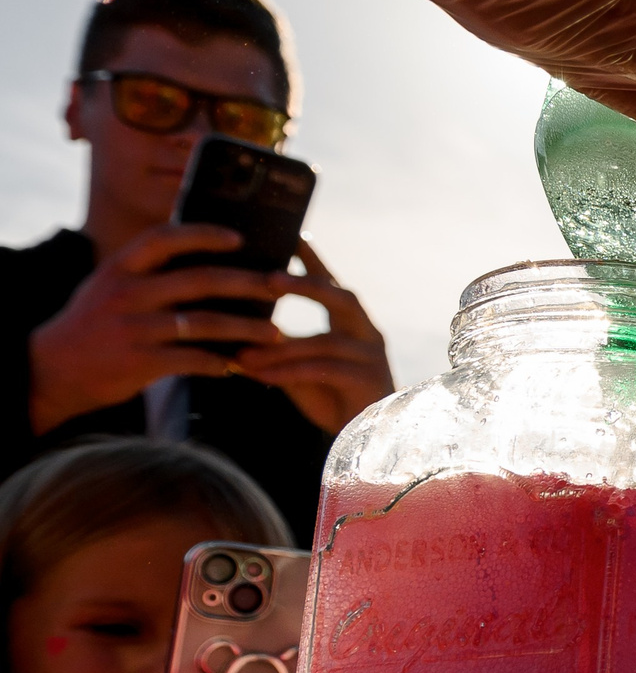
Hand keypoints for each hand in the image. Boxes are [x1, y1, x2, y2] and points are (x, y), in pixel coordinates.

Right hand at [27, 225, 282, 435]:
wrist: (53, 369)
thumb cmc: (95, 324)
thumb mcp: (110, 287)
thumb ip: (147, 272)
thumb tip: (204, 254)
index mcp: (120, 268)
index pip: (164, 239)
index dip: (203, 234)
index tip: (239, 238)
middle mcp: (126, 293)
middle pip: (199, 280)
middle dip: (247, 283)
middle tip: (281, 285)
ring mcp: (133, 328)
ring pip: (204, 323)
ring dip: (246, 328)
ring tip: (276, 332)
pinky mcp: (140, 361)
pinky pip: (193, 359)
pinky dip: (219, 362)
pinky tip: (238, 365)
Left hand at [231, 241, 394, 434]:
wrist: (361, 439)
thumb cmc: (328, 397)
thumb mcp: (296, 366)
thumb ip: (274, 347)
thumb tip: (227, 330)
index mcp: (351, 323)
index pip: (330, 283)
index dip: (312, 258)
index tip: (290, 232)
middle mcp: (367, 333)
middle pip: (342, 298)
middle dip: (306, 286)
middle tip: (268, 277)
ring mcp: (372, 356)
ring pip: (326, 340)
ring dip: (281, 345)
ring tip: (244, 348)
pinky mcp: (368, 381)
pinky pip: (325, 370)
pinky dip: (288, 372)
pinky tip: (259, 375)